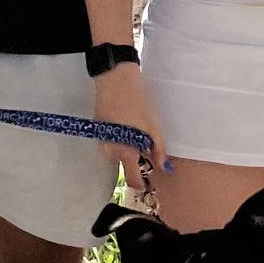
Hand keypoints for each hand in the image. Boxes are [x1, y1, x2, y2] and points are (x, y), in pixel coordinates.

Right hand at [93, 62, 169, 183]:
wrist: (115, 79)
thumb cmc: (135, 102)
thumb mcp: (151, 126)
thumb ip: (158, 149)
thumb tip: (165, 167)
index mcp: (124, 151)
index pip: (132, 179)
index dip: (142, 183)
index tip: (149, 182)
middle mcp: (110, 150)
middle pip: (125, 163)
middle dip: (135, 158)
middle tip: (146, 143)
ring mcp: (102, 140)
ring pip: (117, 152)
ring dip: (127, 146)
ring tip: (136, 128)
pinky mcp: (98, 130)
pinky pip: (111, 141)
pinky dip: (119, 137)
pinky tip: (126, 122)